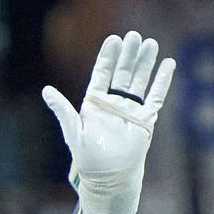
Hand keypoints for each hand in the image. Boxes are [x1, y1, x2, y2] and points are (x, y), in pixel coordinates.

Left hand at [41, 31, 174, 213]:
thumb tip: (46, 90)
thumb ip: (62, 109)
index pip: (102, 73)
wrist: (108, 178)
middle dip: (128, 54)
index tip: (113, 39)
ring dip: (145, 63)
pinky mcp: (146, 120)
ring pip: (139, 81)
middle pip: (122, 73)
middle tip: (134, 35)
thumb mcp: (73, 130)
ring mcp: (130, 110)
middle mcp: (113, 103)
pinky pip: (156, 97)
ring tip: (150, 43)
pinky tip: (168, 64)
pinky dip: (162, 81)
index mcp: (94, 102)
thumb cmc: (88, 158)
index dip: (108, 56)